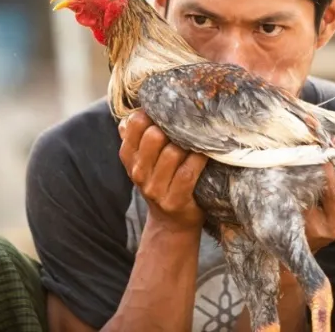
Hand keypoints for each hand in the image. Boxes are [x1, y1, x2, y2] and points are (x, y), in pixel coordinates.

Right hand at [118, 110, 208, 230]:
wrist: (170, 223)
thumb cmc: (161, 181)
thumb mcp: (144, 161)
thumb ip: (137, 137)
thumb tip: (132, 113)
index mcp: (129, 157)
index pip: (134, 124)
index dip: (152, 113)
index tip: (167, 111)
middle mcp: (139, 172)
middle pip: (154, 136)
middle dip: (172, 128)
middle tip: (187, 125)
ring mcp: (155, 188)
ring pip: (172, 153)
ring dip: (189, 144)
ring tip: (199, 139)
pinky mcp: (175, 200)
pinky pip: (188, 172)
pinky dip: (198, 160)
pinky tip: (205, 154)